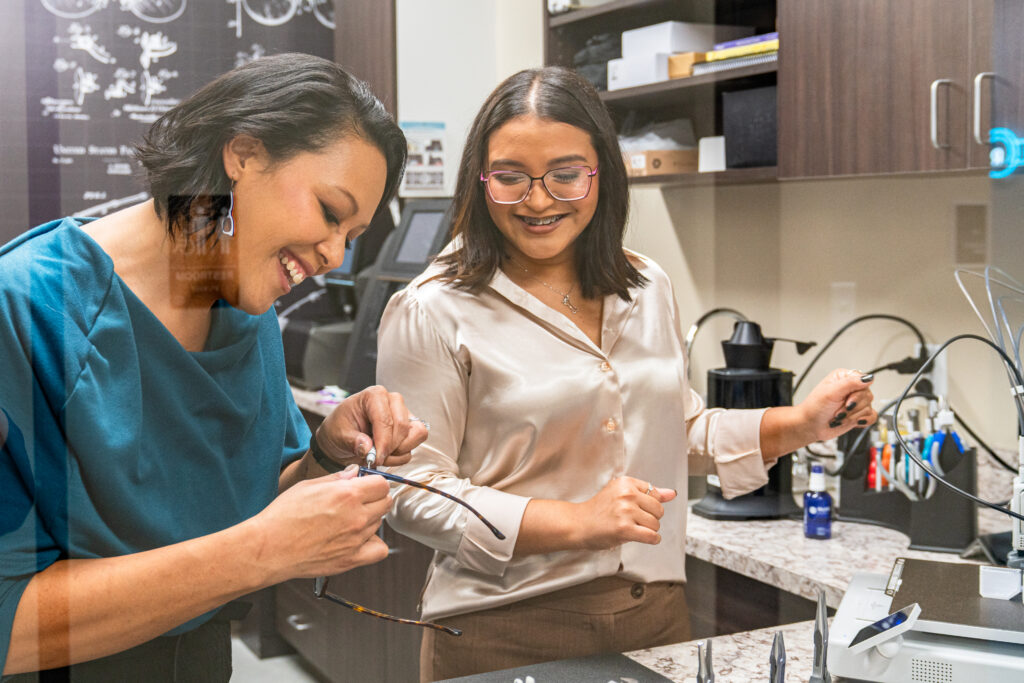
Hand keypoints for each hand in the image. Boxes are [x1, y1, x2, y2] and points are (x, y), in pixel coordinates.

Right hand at [250, 466, 391, 581]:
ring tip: (347, 521)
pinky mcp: (351, 559)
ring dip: (370, 519)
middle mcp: (357, 516)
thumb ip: (337, 478)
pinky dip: (374, 544)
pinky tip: (359, 539)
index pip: (382, 484)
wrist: (269, 548)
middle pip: (385, 502)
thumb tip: (354, 473)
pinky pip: (379, 550)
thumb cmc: (283, 516)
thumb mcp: (308, 486)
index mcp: (348, 495)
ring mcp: (356, 539)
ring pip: (380, 523)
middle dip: (374, 498)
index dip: (374, 482)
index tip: (365, 485)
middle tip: (358, 501)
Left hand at [316, 385, 428, 468]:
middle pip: (403, 427)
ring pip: (416, 434)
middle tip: (376, 457)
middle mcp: (392, 401)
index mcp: (374, 395)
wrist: (343, 435)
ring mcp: (403, 413)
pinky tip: (386, 454)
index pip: (386, 420)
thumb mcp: (339, 435)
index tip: (376, 458)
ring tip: (381, 455)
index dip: (383, 442)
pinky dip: (402, 454)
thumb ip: (353, 441)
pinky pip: (416, 443)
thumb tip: (367, 448)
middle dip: (391, 448)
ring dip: (400, 451)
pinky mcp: (410, 426)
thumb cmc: (341, 428)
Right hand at [572, 477, 676, 549]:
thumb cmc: (598, 510)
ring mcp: (625, 512)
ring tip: (632, 528)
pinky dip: (652, 540)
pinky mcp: (624, 529)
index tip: (637, 510)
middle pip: (659, 510)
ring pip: (656, 524)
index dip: (648, 506)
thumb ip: (649, 493)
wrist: (578, 524)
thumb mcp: (621, 494)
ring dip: (648, 530)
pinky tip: (641, 537)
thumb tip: (672, 494)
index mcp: (626, 483)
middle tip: (634, 521)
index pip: (655, 494)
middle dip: (650, 518)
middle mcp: (627, 494)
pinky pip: (651, 537)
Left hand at [799, 368, 877, 441]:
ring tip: (839, 417)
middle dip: (852, 408)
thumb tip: (868, 378)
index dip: (857, 394)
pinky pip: (872, 416)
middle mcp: (852, 389)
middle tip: (839, 411)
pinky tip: (853, 421)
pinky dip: (862, 421)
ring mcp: (856, 402)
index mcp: (844, 378)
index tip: (847, 401)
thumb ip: (850, 383)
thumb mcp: (831, 392)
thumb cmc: (815, 407)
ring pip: (868, 408)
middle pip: (868, 396)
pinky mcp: (859, 414)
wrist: (811, 426)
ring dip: (852, 416)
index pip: (863, 381)